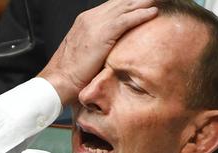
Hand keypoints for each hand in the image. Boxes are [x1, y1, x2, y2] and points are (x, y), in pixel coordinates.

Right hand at [38, 0, 157, 104]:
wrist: (59, 80)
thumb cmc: (71, 74)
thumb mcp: (86, 55)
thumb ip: (98, 47)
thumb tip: (110, 53)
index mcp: (86, 21)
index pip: (112, 7)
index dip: (129, 4)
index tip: (143, 2)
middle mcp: (91, 18)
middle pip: (120, 3)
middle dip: (137, 0)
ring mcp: (96, 24)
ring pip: (125, 7)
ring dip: (143, 3)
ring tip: (158, 0)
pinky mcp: (102, 34)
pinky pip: (126, 20)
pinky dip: (141, 15)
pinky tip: (153, 12)